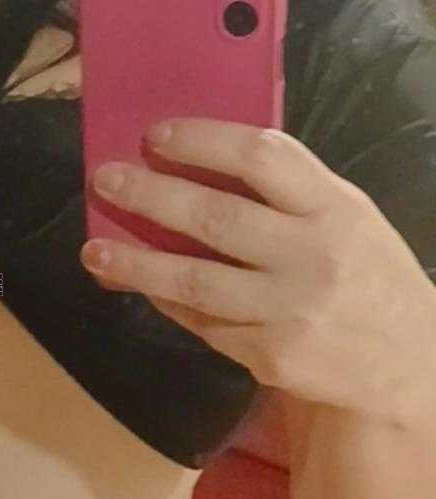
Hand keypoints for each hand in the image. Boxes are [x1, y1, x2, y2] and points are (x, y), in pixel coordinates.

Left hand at [82, 117, 435, 425]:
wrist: (411, 363)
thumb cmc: (366, 273)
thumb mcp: (347, 218)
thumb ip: (288, 193)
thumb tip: (195, 164)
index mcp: (334, 207)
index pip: (263, 157)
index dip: (202, 141)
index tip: (156, 135)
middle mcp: (314, 256)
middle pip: (217, 218)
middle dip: (151, 197)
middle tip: (105, 180)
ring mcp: (291, 310)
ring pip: (196, 282)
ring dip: (138, 264)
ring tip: (95, 250)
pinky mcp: (272, 356)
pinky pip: (204, 324)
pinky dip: (168, 304)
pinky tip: (140, 288)